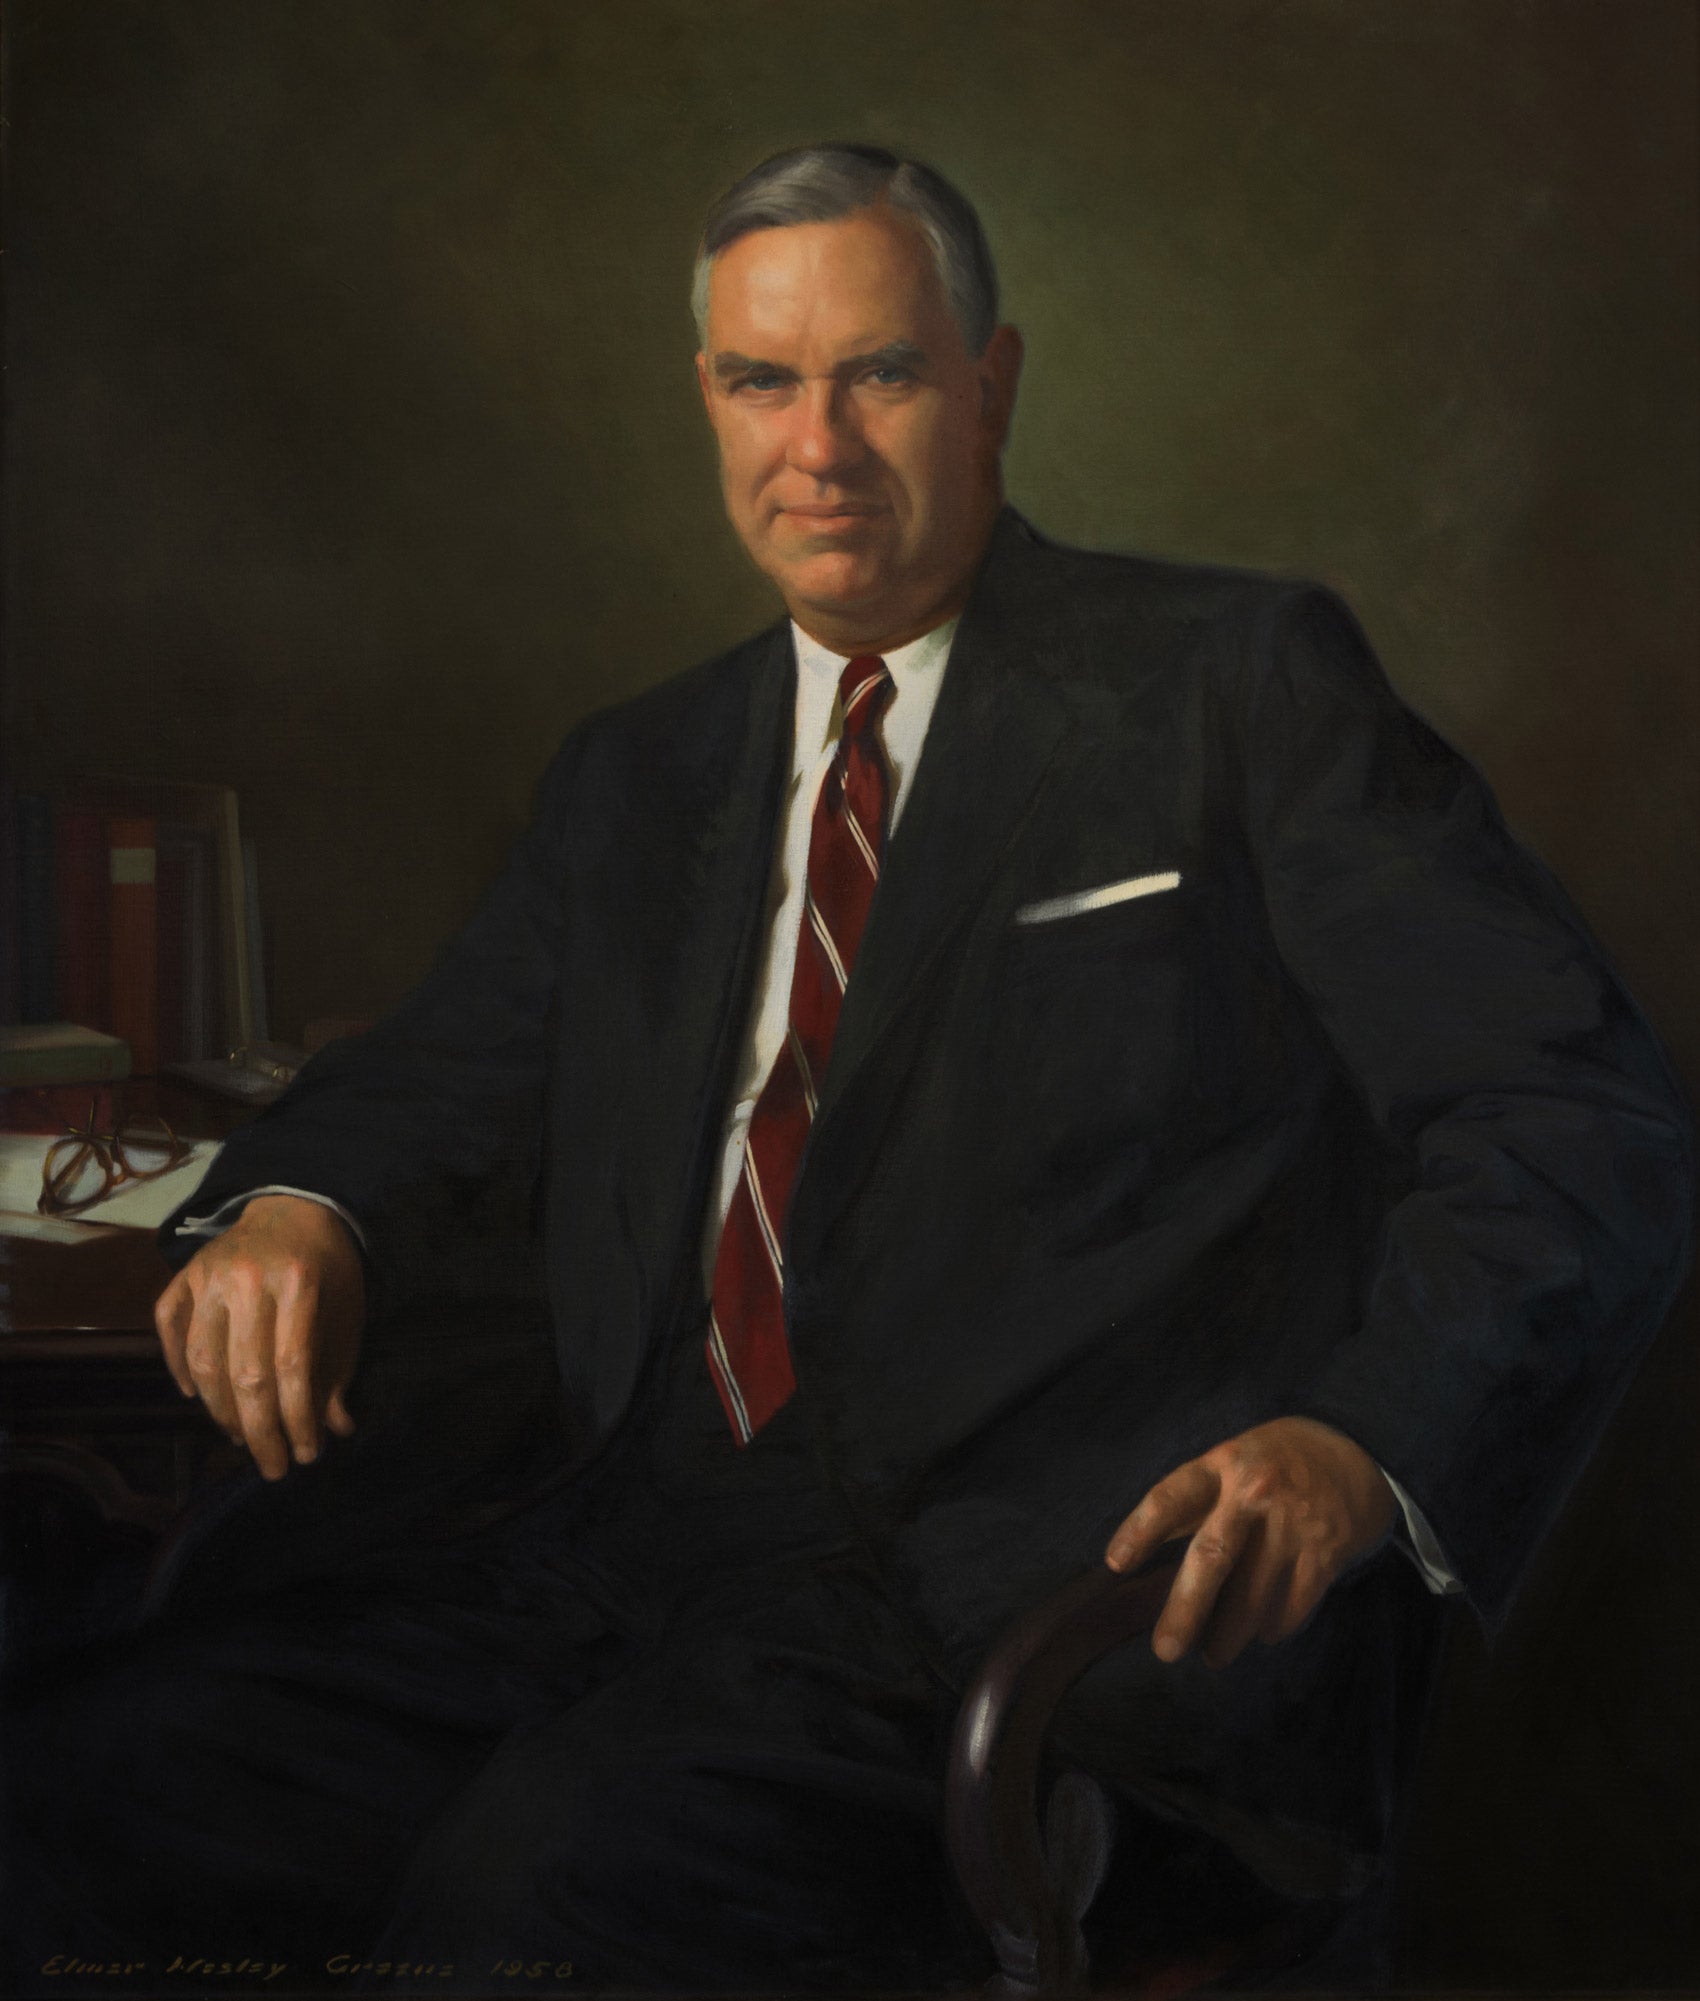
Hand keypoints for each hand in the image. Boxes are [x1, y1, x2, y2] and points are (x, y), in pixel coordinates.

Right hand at [154, 1194, 364, 1480]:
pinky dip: (176, 1367)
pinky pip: (168, 1328)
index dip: (296, 1419)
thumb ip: (338, 1369)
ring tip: (242, 1437)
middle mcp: (248, 1278)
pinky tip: (197, 1397)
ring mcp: (209, 1274)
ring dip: (220, 1411)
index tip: (305, 1455)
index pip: (291, 1367)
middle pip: (244, 1373)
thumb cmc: (329, 1268)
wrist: (296, 1207)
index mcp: (299, 1282)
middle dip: (259, 1431)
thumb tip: (335, 1430)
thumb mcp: (347, 1312)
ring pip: (203, 1360)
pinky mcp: (183, 1273)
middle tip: (272, 1466)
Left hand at [1104, 1416, 1395, 1668]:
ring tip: (1213, 1654)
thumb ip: (1196, 1503)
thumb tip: (1148, 1558)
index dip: (1140, 1530)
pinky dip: (1272, 1627)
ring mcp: (1293, 1523)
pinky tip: (1262, 1633)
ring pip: (1252, 1594)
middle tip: (1165, 1650)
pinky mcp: (1327, 1553)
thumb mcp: (1230, 1462)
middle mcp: (1253, 1492)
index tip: (1115, 1565)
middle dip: (1185, 1609)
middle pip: (1212, 1557)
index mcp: (1220, 1465)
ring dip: (1228, 1634)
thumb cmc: (1275, 1461)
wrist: (1355, 1451)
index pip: (1171, 1498)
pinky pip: (1292, 1605)